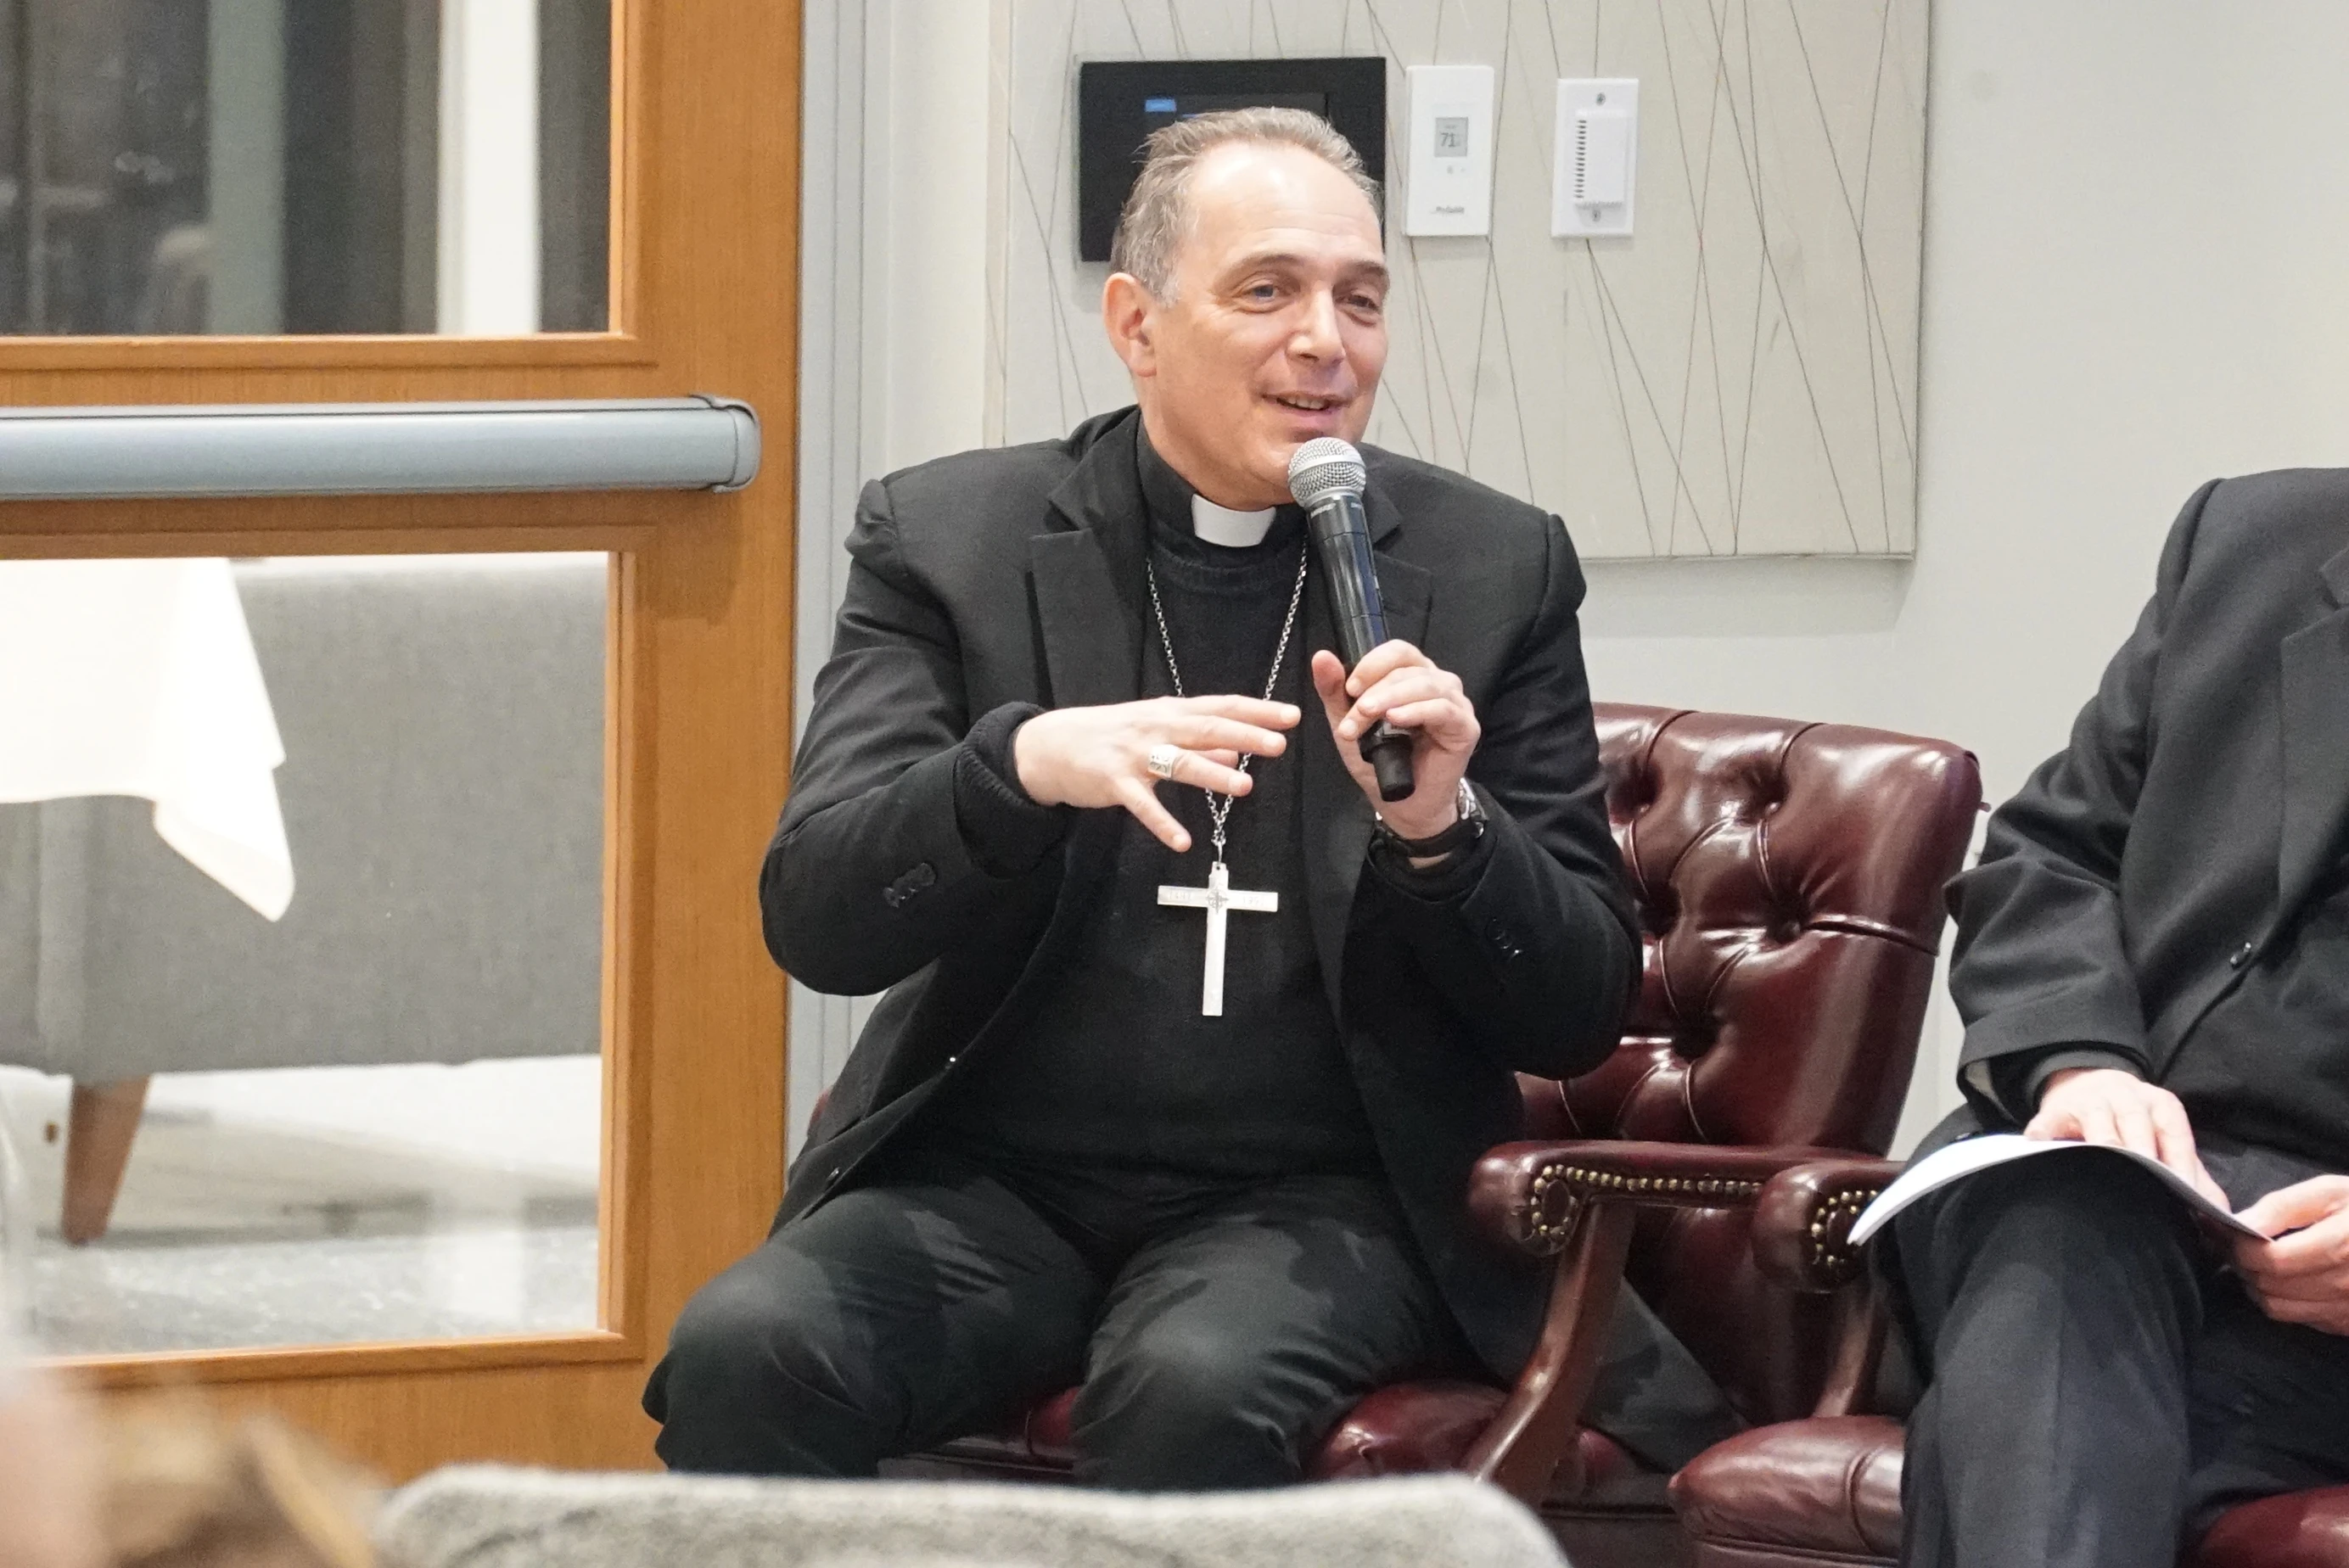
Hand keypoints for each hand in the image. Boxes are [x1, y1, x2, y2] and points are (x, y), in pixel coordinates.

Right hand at [1013, 694, 1298, 851]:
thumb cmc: (1109, 735)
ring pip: (1179, 763)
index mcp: (1170, 713)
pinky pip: (1143, 806)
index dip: (1256, 711)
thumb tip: (1237, 755)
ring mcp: (1134, 755)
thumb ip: (1195, 742)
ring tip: (1245, 788)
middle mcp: (1156, 728)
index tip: (1290, 716)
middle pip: (1207, 730)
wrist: (1051, 744)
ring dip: (1213, 776)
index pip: (1221, 707)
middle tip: (1279, 745)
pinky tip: (1182, 841)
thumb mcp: (1154, 729)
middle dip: (1245, 736)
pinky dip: (1163, 824)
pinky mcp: (1114, 783)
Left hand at [1310, 642, 1479, 839]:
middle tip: (1354, 716)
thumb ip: (1335, 691)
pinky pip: (1443, 709)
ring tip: (1368, 715)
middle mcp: (1438, 683)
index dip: (1372, 664)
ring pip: (1425, 684)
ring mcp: (1455, 704)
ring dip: (1391, 698)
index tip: (1349, 688)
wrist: (1402, 803)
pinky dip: (1416, 710)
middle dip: (1376, 691)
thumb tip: (1321, 656)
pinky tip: (1396, 719)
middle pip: (1408, 668)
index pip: (1398, 652)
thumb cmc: (1380, 760)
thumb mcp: (1348, 723)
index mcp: (1413, 675)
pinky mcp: (1466, 727)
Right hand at [2028, 1067, 2228, 1208]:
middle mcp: (2125, 1095)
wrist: (2086, 1085)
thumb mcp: (2166, 1138)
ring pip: (2097, 1119)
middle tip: (2148, 1183)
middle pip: (2135, 1121)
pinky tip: (2044, 1152)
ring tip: (2108, 1168)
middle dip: (2142, 1151)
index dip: (2179, 1160)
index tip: (2184, 1191)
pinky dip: (2045, 1137)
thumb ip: (2193, 1174)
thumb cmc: (2133, 1123)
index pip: (2173, 1131)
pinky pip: (2048, 1124)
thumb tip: (2221, 1213)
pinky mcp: (2053, 1110)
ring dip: (2103, 1143)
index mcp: (2159, 1104)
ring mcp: (2087, 1100)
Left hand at [2233, 1176, 2348, 1334]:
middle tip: (2229, 1243)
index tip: (2221, 1228)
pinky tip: (2281, 1279)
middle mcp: (2345, 1285)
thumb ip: (2283, 1207)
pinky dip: (2279, 1300)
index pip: (2270, 1259)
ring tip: (2251, 1261)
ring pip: (2277, 1307)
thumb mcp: (2331, 1193)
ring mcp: (2347, 1309)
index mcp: (2340, 1247)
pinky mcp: (2348, 1323)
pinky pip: (2298, 1318)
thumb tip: (2241, 1223)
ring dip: (2254, 1285)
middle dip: (2240, 1264)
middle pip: (2269, 1285)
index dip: (2237, 1245)